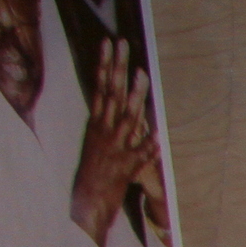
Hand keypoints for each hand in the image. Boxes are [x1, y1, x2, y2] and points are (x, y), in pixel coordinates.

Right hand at [68, 37, 158, 246]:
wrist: (86, 203)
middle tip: (122, 44)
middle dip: (117, 67)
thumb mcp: (98, 142)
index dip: (105, 64)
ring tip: (142, 75)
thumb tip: (118, 104)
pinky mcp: (125, 167)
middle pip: (111, 93)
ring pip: (126, 118)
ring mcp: (115, 148)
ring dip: (135, 96)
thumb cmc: (94, 172)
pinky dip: (148, 145)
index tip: (110, 43)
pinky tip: (158, 135)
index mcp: (96, 124)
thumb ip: (109, 123)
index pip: (100, 87)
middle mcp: (103, 131)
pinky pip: (140, 155)